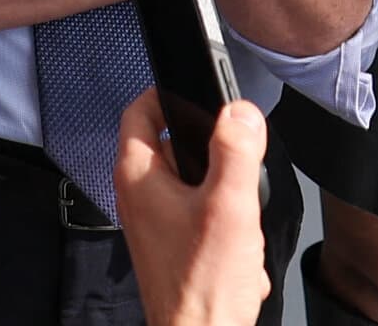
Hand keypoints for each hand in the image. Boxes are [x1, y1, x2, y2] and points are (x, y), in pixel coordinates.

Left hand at [116, 90, 270, 325]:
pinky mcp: (172, 249)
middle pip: (176, 146)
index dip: (166, 92)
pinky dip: (223, 229)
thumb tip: (239, 111)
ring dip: (224, 198)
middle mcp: (138, 198)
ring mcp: (154, 225)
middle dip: (214, 154)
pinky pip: (201, 218)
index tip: (197, 90)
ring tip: (238, 221)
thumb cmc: (201, 288)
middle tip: (236, 166)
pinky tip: (239, 251)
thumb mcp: (229, 206)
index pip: (139, 109)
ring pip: (195, 185)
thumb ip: (237, 151)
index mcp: (138, 176)